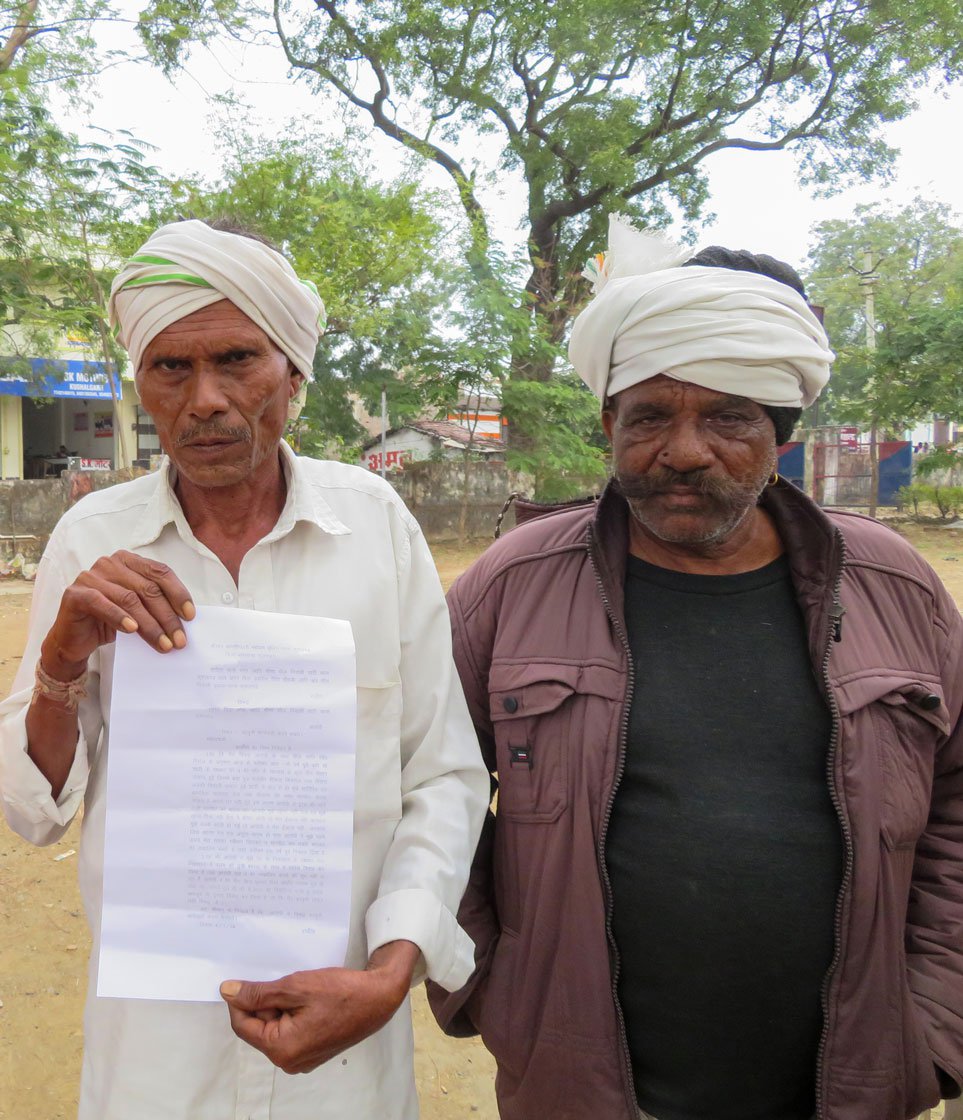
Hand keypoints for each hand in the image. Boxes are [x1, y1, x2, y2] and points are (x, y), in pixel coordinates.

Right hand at [41, 550, 194, 679]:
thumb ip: (155, 605)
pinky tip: (132, 630)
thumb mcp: (138, 610)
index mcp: (129, 561)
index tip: (190, 616)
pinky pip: (102, 603)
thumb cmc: (110, 622)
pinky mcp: (75, 593)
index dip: (178, 594)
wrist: (74, 640)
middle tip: (179, 639)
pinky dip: (120, 617)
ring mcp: (90, 576)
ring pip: (129, 599)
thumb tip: (185, 618)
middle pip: (148, 588)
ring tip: (163, 644)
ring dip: (150, 625)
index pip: (160, 572)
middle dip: (167, 617)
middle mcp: (110, 563)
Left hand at [219, 940, 419, 1073]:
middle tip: (285, 980)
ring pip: (275, 1027)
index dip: (241, 1000)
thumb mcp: (295, 986)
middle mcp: (289, 1061)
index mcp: (281, 1049)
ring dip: (280, 1005)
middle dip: (265, 1002)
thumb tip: (227, 992)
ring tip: (299, 987)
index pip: (243, 1025)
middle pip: (260, 1027)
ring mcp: (303, 1058)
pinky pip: (291, 1030)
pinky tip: (308, 996)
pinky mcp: (314, 1050)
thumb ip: (258, 992)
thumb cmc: (340, 992)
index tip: (247, 978)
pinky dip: (292, 1012)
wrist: (379, 997)